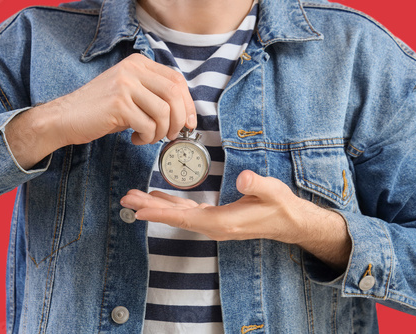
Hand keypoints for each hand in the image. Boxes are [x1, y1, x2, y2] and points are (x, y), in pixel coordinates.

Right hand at [58, 53, 195, 145]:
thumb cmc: (100, 110)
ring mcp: (125, 85)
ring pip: (164, 112)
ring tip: (148, 137)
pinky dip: (146, 137)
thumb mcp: (129, 93)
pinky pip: (148, 125)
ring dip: (161, 132)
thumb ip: (153, 95)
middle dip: (179, 120)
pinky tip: (135, 138)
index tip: (189, 122)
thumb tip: (184, 114)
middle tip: (172, 135)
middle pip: (174, 94)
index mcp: (138, 63)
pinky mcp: (119, 104)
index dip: (188, 104)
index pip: (176, 80)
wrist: (65, 117)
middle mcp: (133, 70)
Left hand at [121, 170, 350, 268]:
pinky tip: (159, 198)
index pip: (185, 218)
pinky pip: (187, 212)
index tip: (139, 209)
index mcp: (222, 222)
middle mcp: (213, 226)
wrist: (289, 222)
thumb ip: (257, 184)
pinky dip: (171, 204)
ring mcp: (213, 223)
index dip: (161, 212)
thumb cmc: (280, 207)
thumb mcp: (272, 192)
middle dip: (150, 209)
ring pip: (179, 215)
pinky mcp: (215, 218)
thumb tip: (243, 177)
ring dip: (156, 206)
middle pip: (175, 217)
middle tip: (126, 200)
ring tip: (135, 198)